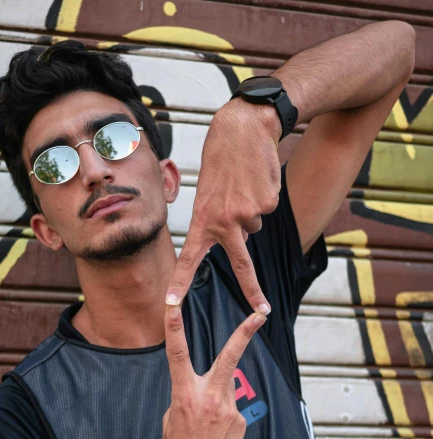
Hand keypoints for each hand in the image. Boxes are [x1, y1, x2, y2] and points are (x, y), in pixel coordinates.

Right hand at [161, 303, 266, 438]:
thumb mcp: (171, 421)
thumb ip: (186, 398)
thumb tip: (200, 390)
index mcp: (185, 396)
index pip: (177, 354)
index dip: (173, 327)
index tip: (173, 305)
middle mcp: (210, 398)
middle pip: (229, 357)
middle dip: (244, 333)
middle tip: (260, 314)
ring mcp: (229, 410)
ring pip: (226, 394)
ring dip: (217, 406)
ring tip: (207, 435)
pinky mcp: (241, 422)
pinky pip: (231, 415)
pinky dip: (223, 425)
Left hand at [166, 98, 281, 312]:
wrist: (244, 128)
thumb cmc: (222, 159)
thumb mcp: (208, 192)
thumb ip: (217, 219)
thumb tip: (243, 237)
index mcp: (203, 219)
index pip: (189, 258)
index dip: (180, 284)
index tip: (170, 306)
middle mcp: (225, 221)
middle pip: (242, 264)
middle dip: (252, 291)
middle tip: (262, 311)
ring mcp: (248, 213)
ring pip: (254, 228)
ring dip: (251, 211)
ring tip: (242, 183)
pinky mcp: (267, 203)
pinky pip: (267, 211)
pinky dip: (264, 197)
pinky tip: (256, 178)